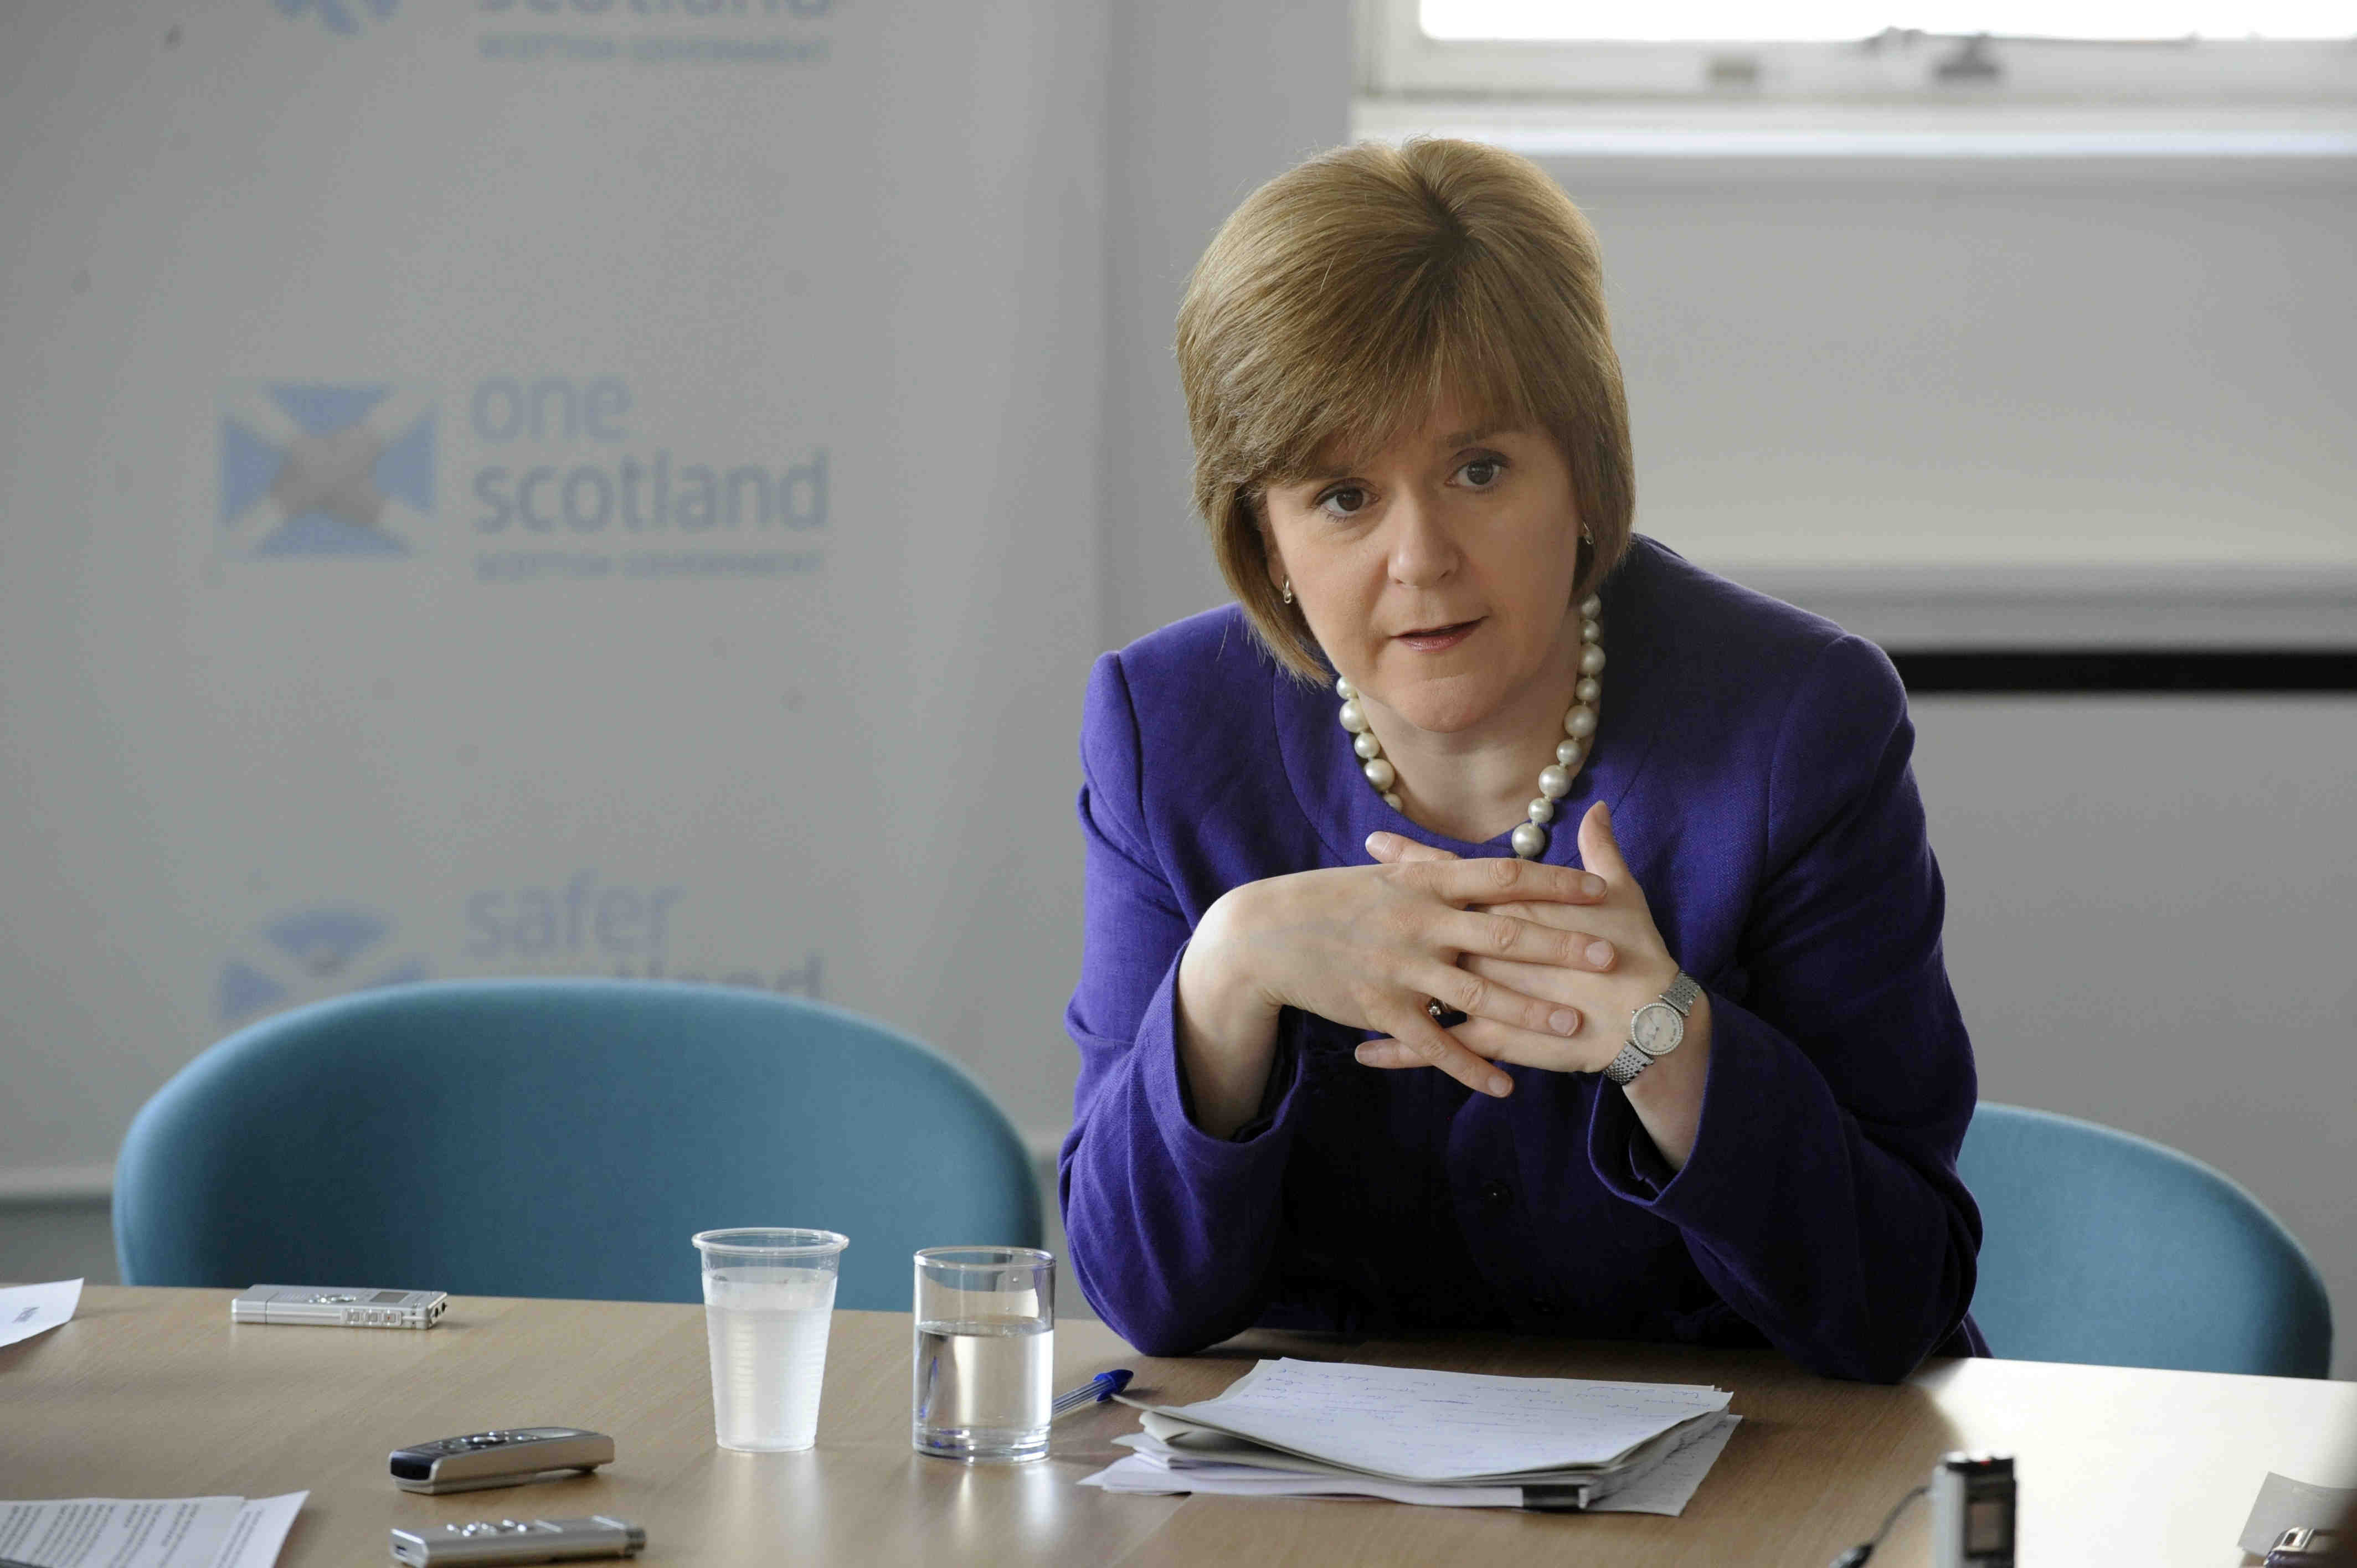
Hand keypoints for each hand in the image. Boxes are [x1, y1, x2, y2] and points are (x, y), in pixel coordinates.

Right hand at [1182, 852, 1617, 1103]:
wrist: (1265, 935)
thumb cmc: (1329, 901)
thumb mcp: (1383, 875)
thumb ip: (1434, 867)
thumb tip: (1478, 862)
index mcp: (1425, 884)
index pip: (1503, 877)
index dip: (1553, 883)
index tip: (1599, 889)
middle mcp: (1418, 922)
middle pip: (1502, 934)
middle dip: (1559, 947)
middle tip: (1609, 958)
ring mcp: (1399, 967)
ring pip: (1476, 992)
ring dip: (1527, 1011)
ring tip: (1574, 1025)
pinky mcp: (1379, 1008)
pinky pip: (1433, 1043)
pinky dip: (1469, 1066)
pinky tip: (1503, 1085)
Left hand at [1352, 800, 1682, 1076]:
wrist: (1652, 1017)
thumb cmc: (1638, 952)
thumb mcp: (1621, 894)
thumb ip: (1600, 850)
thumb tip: (1597, 808)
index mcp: (1514, 907)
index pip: (1453, 876)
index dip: (1412, 860)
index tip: (1374, 843)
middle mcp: (1491, 945)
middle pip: (1423, 922)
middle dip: (1378, 910)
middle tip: (1335, 899)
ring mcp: (1488, 991)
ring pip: (1420, 982)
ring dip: (1375, 979)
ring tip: (1330, 976)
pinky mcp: (1494, 1037)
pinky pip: (1438, 1046)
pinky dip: (1400, 1052)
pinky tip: (1363, 1054)